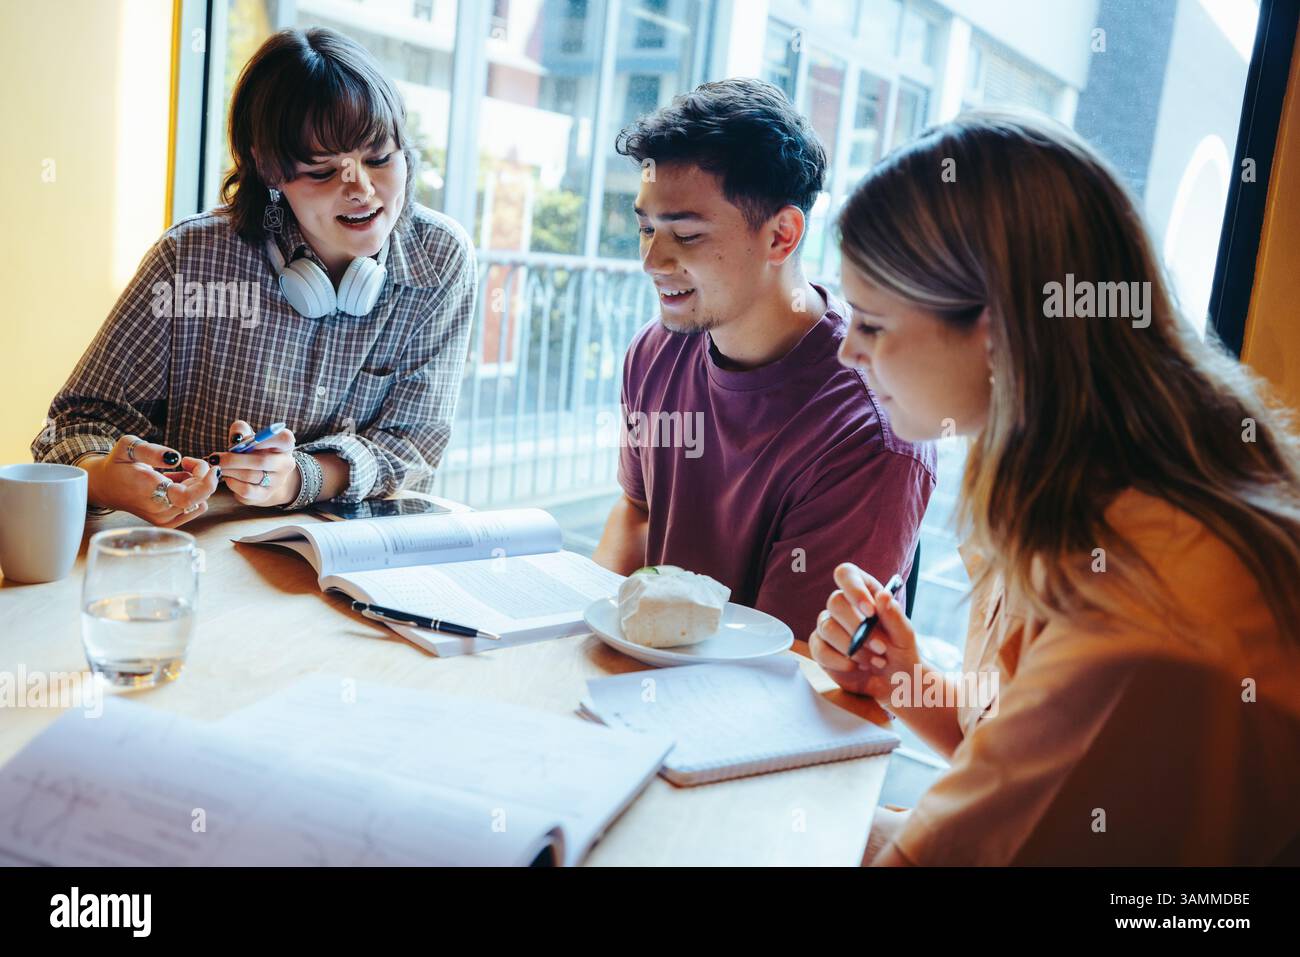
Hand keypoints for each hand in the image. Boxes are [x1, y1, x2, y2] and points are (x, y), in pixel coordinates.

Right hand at [83, 435, 219, 527]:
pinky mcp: (168, 523)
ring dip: (195, 484)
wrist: (106, 486)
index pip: (189, 497)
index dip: (207, 483)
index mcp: (149, 491)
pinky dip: (192, 494)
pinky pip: (194, 508)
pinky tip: (176, 484)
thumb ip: (152, 451)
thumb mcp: (128, 447)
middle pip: (200, 496)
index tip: (211, 468)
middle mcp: (159, 510)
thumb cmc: (118, 464)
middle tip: (186, 461)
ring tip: (174, 473)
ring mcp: (163, 519)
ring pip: (200, 501)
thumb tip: (174, 457)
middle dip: (201, 475)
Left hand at [209, 419, 299, 506]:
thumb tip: (237, 438)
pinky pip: (245, 490)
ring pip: (249, 476)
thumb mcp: (248, 436)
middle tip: (215, 458)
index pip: (283, 439)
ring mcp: (277, 482)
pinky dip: (231, 482)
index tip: (241, 441)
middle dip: (233, 459)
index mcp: (285, 445)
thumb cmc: (253, 450)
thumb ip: (241, 430)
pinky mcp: (265, 495)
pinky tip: (226, 477)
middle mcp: (286, 464)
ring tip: (218, 466)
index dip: (262, 439)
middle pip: (261, 461)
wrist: (261, 476)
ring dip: (229, 470)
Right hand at [809, 562, 921, 700]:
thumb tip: (883, 596)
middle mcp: (842, 605)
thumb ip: (894, 616)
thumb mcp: (904, 635)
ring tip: (875, 661)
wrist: (894, 681)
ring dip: (854, 649)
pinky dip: (840, 662)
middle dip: (857, 628)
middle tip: (881, 648)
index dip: (854, 589)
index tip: (870, 612)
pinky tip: (856, 667)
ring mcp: (828, 626)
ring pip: (827, 627)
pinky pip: (819, 650)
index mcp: (863, 591)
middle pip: (834, 602)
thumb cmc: (900, 651)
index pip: (846, 574)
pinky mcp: (820, 648)